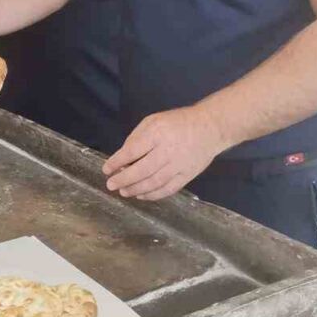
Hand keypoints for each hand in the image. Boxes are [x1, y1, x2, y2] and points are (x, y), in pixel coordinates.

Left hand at [102, 106, 226, 200]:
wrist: (210, 128)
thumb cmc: (176, 122)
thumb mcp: (153, 121)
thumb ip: (136, 138)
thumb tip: (123, 158)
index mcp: (157, 134)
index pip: (132, 151)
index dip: (117, 162)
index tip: (106, 169)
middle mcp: (168, 151)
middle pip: (142, 170)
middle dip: (124, 180)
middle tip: (111, 185)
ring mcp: (179, 165)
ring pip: (154, 183)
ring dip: (136, 190)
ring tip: (123, 192)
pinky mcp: (187, 176)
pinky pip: (168, 189)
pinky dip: (153, 195)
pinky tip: (141, 196)